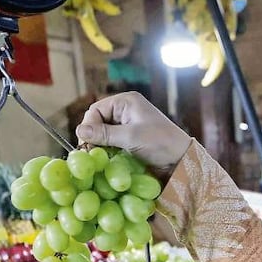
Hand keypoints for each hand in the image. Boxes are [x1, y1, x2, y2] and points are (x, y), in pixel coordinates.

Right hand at [76, 92, 191, 172]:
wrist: (182, 160)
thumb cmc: (160, 143)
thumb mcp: (130, 137)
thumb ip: (104, 134)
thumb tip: (79, 131)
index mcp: (126, 102)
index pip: (96, 110)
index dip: (89, 126)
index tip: (87, 144)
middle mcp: (126, 110)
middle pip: (98, 121)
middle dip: (93, 136)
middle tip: (91, 154)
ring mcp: (128, 125)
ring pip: (104, 133)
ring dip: (100, 145)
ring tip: (99, 158)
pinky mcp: (131, 139)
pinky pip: (112, 142)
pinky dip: (108, 151)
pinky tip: (108, 160)